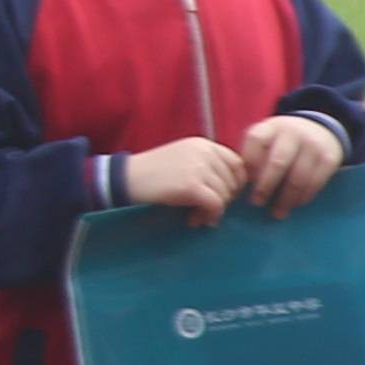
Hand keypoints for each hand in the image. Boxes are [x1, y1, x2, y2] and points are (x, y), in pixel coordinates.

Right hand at [119, 136, 245, 220]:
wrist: (127, 178)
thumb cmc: (153, 171)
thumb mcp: (183, 158)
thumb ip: (206, 165)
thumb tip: (232, 188)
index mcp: (203, 144)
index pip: (237, 163)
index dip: (235, 182)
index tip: (223, 195)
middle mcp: (204, 152)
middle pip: (233, 181)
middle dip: (224, 199)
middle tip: (207, 210)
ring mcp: (198, 168)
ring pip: (225, 195)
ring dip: (215, 210)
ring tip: (198, 216)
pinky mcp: (192, 185)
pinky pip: (215, 204)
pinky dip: (209, 216)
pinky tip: (196, 220)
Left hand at [237, 113, 349, 216]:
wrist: (319, 129)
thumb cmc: (282, 142)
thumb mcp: (267, 139)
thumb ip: (253, 155)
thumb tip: (239, 185)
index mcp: (271, 127)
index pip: (255, 141)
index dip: (248, 164)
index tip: (242, 183)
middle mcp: (292, 133)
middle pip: (277, 162)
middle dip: (265, 186)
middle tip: (257, 203)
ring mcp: (313, 145)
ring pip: (298, 177)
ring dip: (286, 198)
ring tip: (277, 212)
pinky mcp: (329, 158)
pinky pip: (315, 182)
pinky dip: (304, 196)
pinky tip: (295, 204)